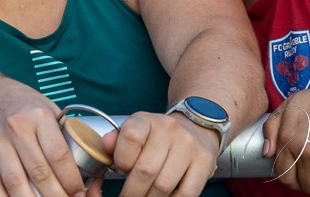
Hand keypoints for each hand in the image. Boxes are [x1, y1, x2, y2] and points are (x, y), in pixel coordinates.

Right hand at [0, 95, 85, 196]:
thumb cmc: (29, 110)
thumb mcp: (52, 113)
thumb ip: (66, 139)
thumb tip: (87, 171)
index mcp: (38, 116)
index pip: (58, 155)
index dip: (71, 180)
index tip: (79, 192)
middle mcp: (16, 127)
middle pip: (39, 172)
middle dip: (57, 196)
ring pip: (15, 183)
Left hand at [101, 111, 218, 196]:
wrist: (195, 127)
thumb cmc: (157, 135)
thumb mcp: (135, 129)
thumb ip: (117, 140)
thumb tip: (105, 145)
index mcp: (147, 120)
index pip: (130, 137)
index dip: (121, 161)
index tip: (120, 171)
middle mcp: (169, 129)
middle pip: (145, 169)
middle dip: (132, 192)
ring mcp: (189, 146)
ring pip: (164, 185)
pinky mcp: (204, 162)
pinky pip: (186, 193)